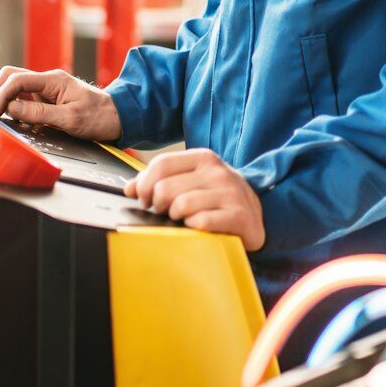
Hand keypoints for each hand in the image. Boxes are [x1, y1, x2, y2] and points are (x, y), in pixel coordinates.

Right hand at [0, 66, 119, 140]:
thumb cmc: (100, 117)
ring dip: (4, 100)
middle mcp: (48, 81)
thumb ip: (39, 112)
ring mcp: (48, 90)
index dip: (1, 95)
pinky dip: (15, 108)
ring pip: (16, 87)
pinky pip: (25, 99)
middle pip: (11, 77)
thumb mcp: (70, 118)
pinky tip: (15, 121)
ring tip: (1, 117)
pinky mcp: (49, 100)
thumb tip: (11, 108)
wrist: (119, 117)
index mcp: (53, 80)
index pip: (17, 79)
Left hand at [125, 149, 264, 250]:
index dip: (144, 185)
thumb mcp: (191, 182)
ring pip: (181, 206)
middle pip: (166, 188)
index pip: (160, 165)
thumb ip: (160, 181)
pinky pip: (201, 223)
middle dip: (159, 206)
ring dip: (177, 218)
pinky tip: (200, 228)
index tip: (145, 199)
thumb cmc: (217, 200)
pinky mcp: (238, 215)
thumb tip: (129, 188)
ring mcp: (230, 192)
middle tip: (167, 212)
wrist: (256, 216)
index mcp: (203, 158)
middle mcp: (217, 171)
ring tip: (185, 220)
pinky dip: (194, 229)